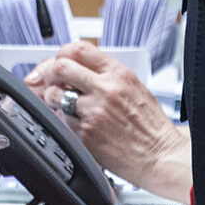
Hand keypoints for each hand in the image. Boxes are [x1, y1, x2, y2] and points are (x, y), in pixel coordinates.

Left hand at [26, 41, 190, 201]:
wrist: (159, 155)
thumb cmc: (149, 125)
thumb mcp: (133, 87)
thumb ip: (105, 74)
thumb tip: (75, 67)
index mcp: (118, 74)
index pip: (79, 49)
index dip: (62, 54)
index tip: (57, 61)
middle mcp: (104, 89)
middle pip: (60, 67)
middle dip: (47, 72)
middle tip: (45, 79)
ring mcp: (93, 112)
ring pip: (54, 95)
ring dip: (51, 98)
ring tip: (60, 104)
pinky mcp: (85, 135)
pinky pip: (61, 121)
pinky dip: (61, 120)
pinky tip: (73, 123)